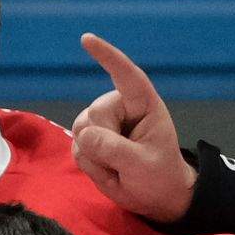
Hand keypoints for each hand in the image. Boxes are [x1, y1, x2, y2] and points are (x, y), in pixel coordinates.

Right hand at [69, 32, 195, 225]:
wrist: (155, 195)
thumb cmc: (159, 175)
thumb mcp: (143, 164)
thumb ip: (115, 149)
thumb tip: (84, 135)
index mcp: (143, 105)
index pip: (126, 76)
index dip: (107, 57)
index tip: (86, 39)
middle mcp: (119, 108)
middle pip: (94, 115)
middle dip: (102, 143)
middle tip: (123, 163)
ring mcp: (102, 123)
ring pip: (80, 131)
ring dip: (95, 157)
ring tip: (118, 167)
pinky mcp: (88, 139)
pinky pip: (75, 149)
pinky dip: (88, 165)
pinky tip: (107, 169)